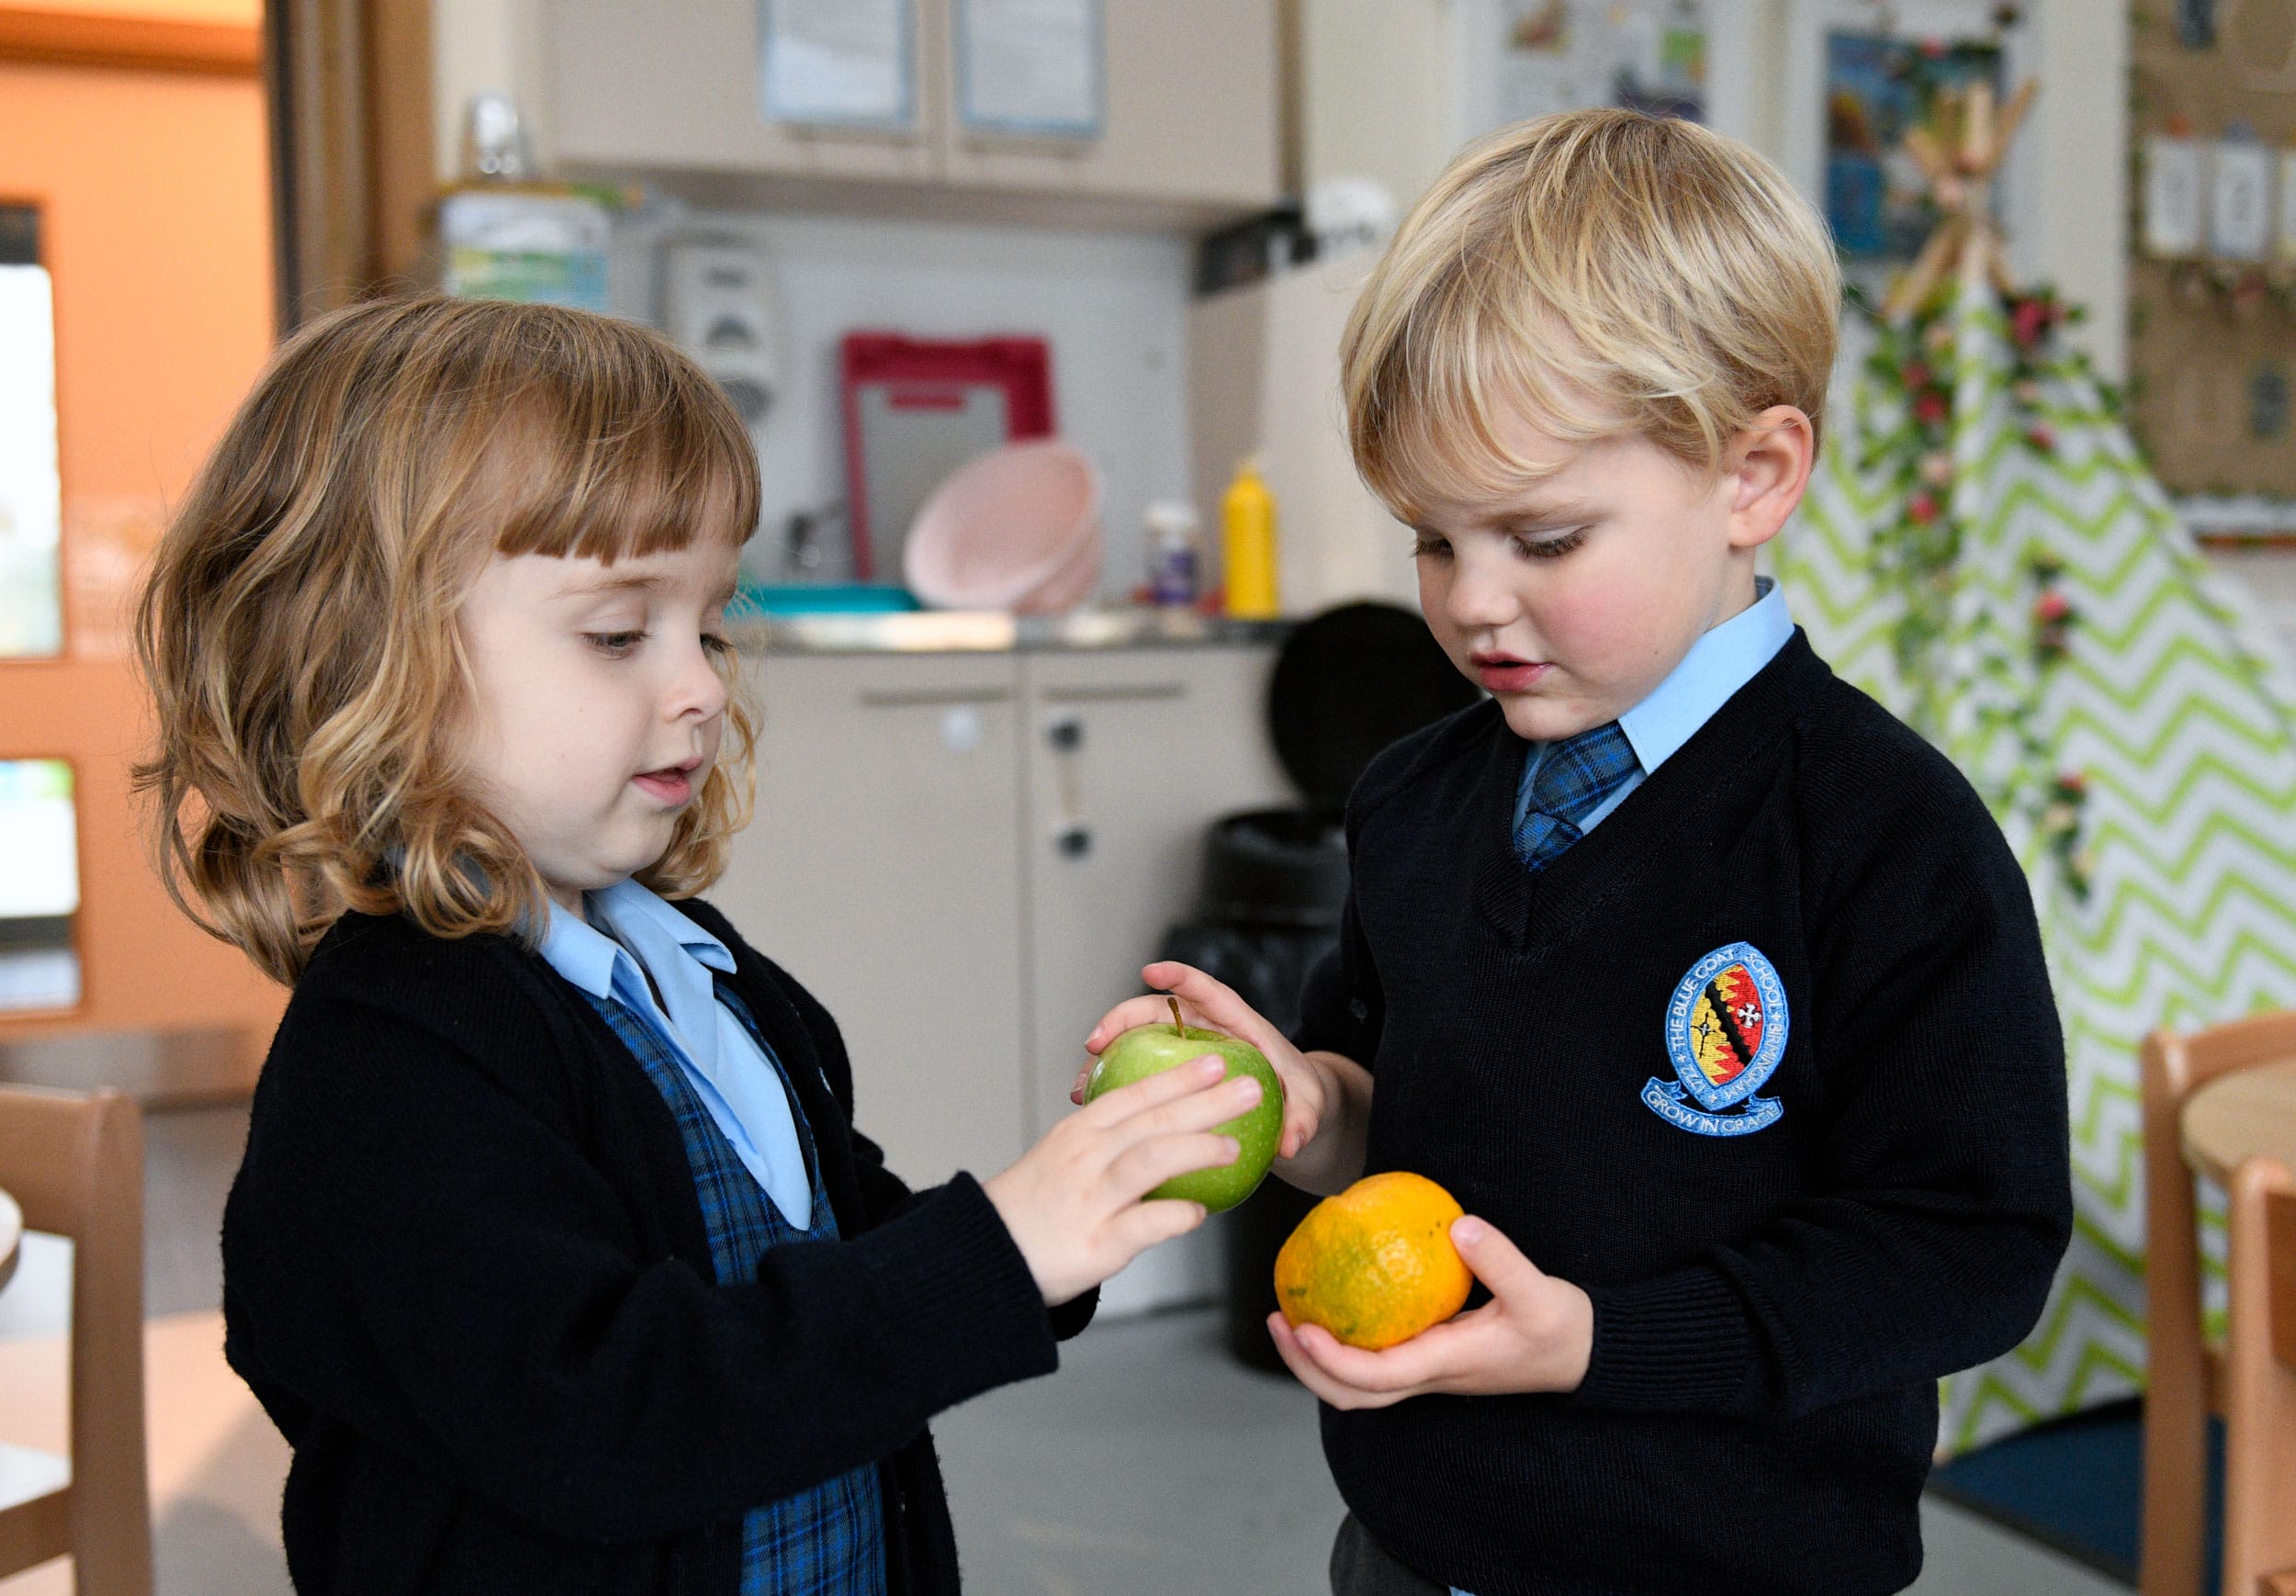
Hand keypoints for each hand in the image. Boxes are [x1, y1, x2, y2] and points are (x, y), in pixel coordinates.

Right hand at [984, 1055, 1263, 1305]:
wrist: (984, 1258)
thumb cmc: (1028, 1212)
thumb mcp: (1059, 1162)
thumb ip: (1103, 1147)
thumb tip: (1156, 1136)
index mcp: (1078, 1133)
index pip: (1136, 1094)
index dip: (1179, 1076)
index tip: (1217, 1060)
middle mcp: (1085, 1157)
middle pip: (1154, 1119)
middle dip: (1206, 1100)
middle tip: (1250, 1088)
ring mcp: (1090, 1198)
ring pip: (1152, 1159)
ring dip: (1198, 1149)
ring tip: (1233, 1147)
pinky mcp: (1096, 1243)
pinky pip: (1146, 1224)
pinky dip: (1177, 1216)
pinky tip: (1199, 1214)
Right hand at [1079, 962, 1329, 1162]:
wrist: (1291, 1113)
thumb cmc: (1301, 1098)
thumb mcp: (1311, 1107)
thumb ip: (1305, 1120)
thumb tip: (1293, 1144)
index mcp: (1238, 1025)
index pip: (1208, 991)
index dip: (1180, 978)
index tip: (1151, 972)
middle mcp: (1205, 1033)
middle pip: (1156, 1014)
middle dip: (1121, 1020)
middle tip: (1094, 1043)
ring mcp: (1185, 1055)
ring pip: (1137, 1045)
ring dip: (1106, 1061)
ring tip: (1080, 1087)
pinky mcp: (1172, 1079)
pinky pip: (1137, 1077)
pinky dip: (1113, 1090)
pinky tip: (1092, 1114)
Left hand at [1265, 1217, 1592, 1408]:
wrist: (1583, 1355)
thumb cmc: (1561, 1328)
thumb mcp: (1539, 1292)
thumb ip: (1500, 1260)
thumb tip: (1459, 1225)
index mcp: (1447, 1364)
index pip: (1378, 1377)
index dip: (1335, 1361)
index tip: (1303, 1328)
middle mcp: (1429, 1377)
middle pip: (1353, 1394)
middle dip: (1307, 1367)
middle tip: (1277, 1318)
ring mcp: (1427, 1372)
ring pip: (1359, 1386)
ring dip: (1317, 1360)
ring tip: (1289, 1314)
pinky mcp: (1430, 1358)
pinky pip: (1374, 1361)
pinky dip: (1343, 1344)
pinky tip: (1332, 1303)